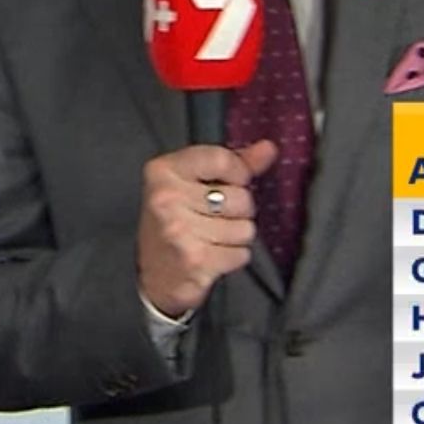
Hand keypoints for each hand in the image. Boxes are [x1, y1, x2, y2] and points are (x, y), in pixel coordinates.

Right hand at [137, 140, 274, 318]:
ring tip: (213, 238)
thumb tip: (270, 147)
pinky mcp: (195, 261)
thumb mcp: (193, 183)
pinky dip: (234, 257)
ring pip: (246, 228)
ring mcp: (180, 230)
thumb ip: (233, 163)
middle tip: (214, 217)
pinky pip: (242, 254)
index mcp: (163, 170)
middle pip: (241, 197)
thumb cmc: (176, 221)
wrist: (153, 276)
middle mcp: (167, 198)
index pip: (222, 159)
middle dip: (238, 210)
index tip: (231, 183)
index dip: (238, 173)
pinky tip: (213, 256)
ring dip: (236, 236)